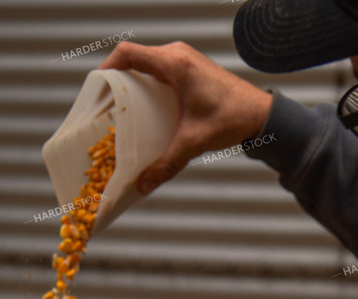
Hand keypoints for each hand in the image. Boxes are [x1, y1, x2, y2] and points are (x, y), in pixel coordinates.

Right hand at [99, 41, 273, 194]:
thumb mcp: (194, 142)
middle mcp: (178, 56)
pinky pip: (160, 70)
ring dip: (132, 82)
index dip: (106, 68)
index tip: (96, 90)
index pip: (127, 54)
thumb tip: (142, 185)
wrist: (262, 115)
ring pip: (147, 64)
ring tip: (121, 109)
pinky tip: (145, 108)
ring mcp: (185, 60)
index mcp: (175, 64)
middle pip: (134, 59)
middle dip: (116, 81)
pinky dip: (149, 84)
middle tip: (105, 107)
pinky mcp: (191, 69)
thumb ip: (167, 164)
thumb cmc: (233, 119)